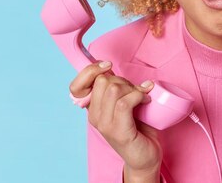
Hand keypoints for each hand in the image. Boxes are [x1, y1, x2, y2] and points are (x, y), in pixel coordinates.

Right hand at [69, 61, 162, 179]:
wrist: (145, 155)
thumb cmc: (137, 127)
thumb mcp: (122, 102)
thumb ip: (115, 88)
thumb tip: (110, 67)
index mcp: (92, 109)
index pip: (76, 86)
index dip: (90, 70)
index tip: (108, 65)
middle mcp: (94, 117)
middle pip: (102, 81)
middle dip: (122, 80)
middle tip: (135, 91)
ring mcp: (105, 125)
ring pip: (114, 89)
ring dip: (133, 88)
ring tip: (142, 96)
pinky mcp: (118, 131)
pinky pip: (125, 102)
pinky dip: (139, 95)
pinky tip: (146, 99)